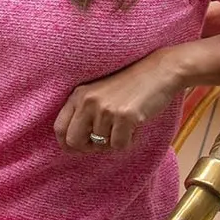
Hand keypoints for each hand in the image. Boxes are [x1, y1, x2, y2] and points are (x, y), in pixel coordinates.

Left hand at [55, 50, 184, 152]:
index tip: (81, 147)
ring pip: (101, 145)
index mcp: (78, 95)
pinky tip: (135, 125)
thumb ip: (84, 112)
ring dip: (114, 141)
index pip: (59, 127)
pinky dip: (128, 141)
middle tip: (105, 141)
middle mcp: (88, 101)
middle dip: (89, 148)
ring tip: (125, 124)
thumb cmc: (130, 85)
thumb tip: (74, 144)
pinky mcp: (124, 116)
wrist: (159, 71)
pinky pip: (119, 145)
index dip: (68, 143)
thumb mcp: (99, 93)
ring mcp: (105, 109)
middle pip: (74, 141)